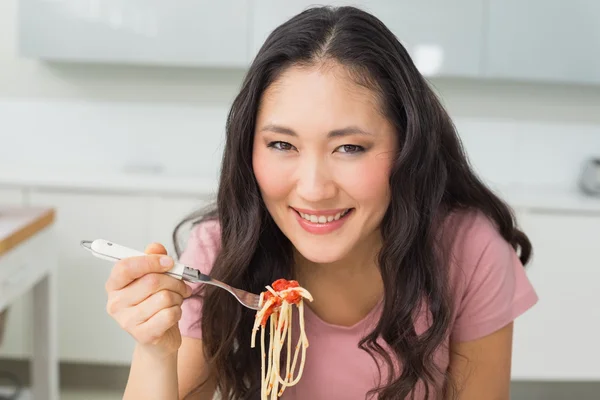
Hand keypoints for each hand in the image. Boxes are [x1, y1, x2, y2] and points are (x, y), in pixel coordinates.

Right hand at [105, 243, 192, 358]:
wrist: (159, 337)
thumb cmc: (154, 304)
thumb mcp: (154, 277)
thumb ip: (154, 259)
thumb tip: (155, 247)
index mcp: (114, 285)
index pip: (126, 267)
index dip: (151, 261)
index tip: (169, 262)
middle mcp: (115, 303)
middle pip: (151, 281)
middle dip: (174, 281)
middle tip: (182, 285)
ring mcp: (127, 321)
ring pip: (164, 297)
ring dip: (178, 297)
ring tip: (175, 301)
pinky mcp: (142, 335)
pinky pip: (169, 314)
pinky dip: (178, 311)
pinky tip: (173, 314)